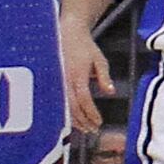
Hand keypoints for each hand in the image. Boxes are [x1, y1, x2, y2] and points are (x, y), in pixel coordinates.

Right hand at [59, 12, 114, 134]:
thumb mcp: (99, 60)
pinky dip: (67, 113)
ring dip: (75, 120)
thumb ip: (104, 77)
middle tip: (94, 129)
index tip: (99, 122)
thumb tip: (110, 92)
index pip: (84, 99)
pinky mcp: (53, 84)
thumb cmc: (84, 47)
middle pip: (73, 108)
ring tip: (86, 128)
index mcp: (77, 75)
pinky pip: (59, 103)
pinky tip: (74, 120)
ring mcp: (57, 83)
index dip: (91, 113)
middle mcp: (65, 81)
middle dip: (84, 121)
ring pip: (64, 108)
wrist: (67, 34)